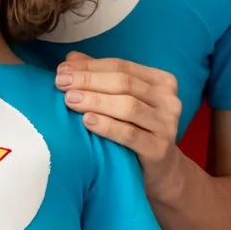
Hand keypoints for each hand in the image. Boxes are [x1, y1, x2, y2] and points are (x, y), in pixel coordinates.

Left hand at [54, 54, 184, 192]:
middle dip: (89, 81)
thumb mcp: (123, 100)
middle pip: (124, 83)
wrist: (160, 170)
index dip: (90, 66)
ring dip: (95, 100)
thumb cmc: (137, 130)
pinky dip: (106, 125)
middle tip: (61, 83)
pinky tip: (87, 120)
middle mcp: (169, 100)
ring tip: (70, 99)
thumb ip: (101, 78)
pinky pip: (129, 134)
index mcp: (162, 81)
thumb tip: (71, 59)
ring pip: (127, 106)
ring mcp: (167, 125)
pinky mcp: (159, 148)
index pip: (122, 66)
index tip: (62, 70)